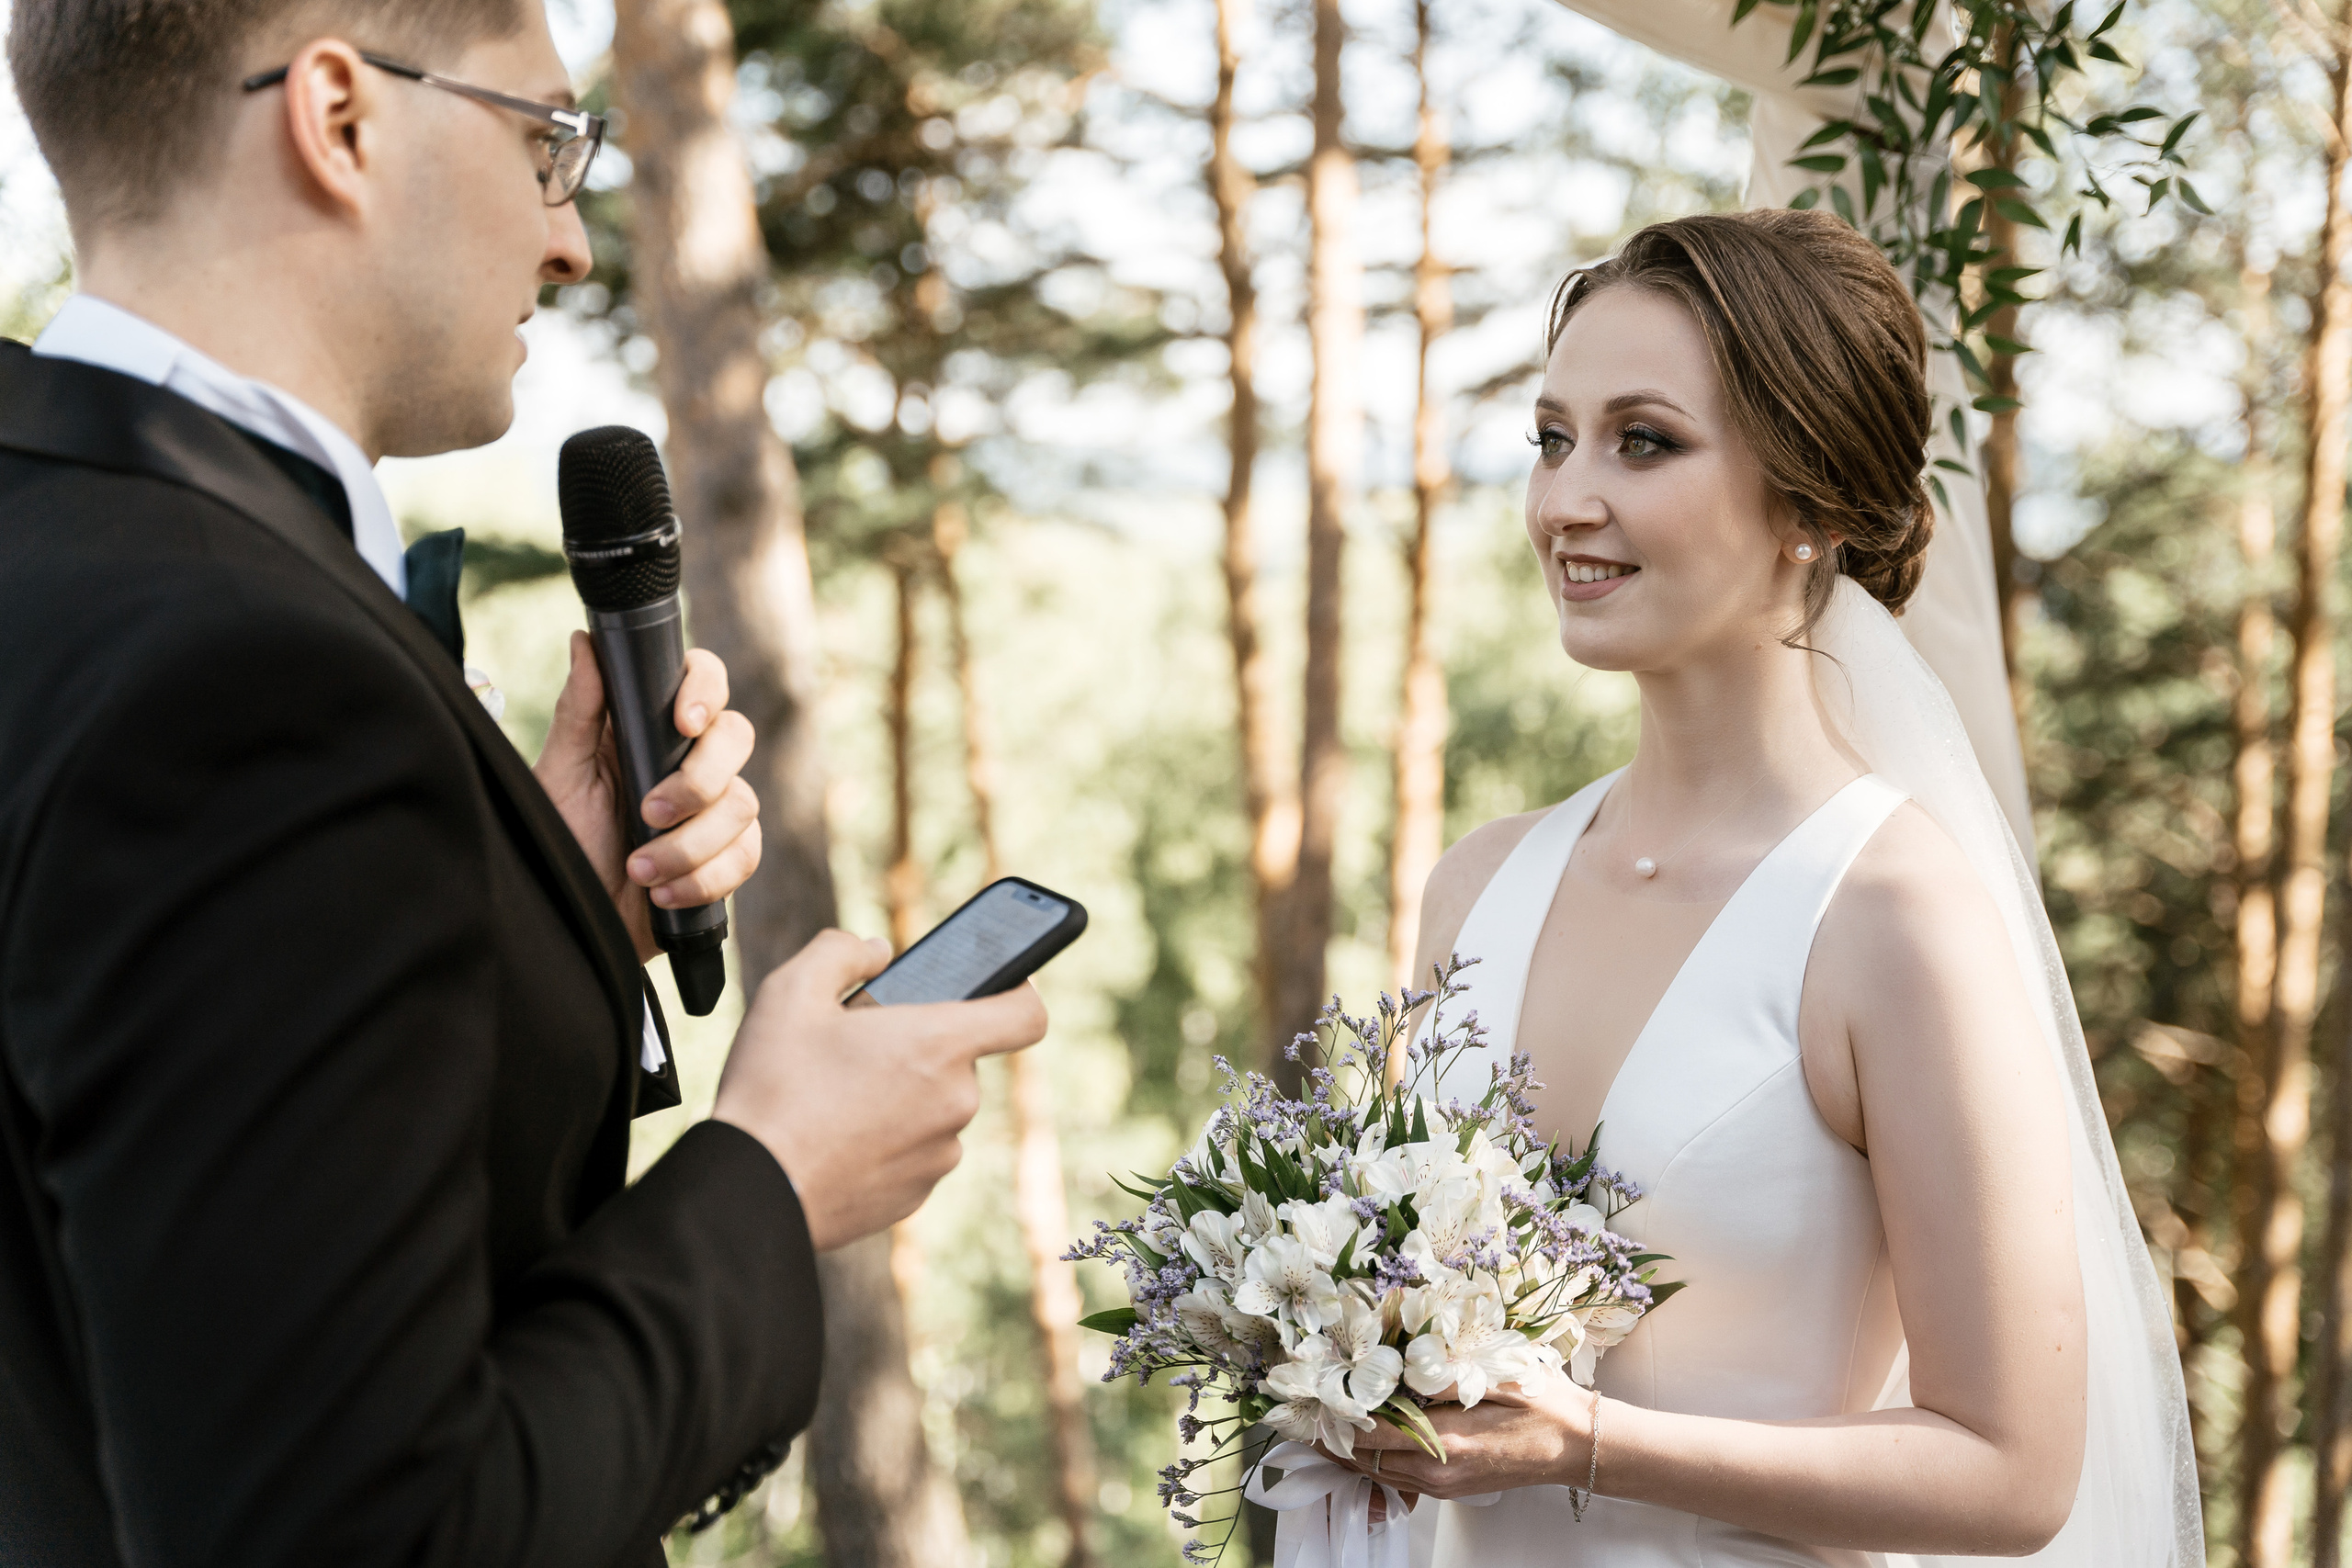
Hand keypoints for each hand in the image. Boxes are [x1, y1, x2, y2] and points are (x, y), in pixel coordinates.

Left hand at [533, 633, 761, 962]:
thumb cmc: (560, 847)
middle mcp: (689, 762)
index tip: (685, 721)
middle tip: (650, 813)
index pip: (703, 680)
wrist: (571, 927)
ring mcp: (713, 811)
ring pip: (743, 805)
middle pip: (737, 737)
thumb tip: (583, 641)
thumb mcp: (559, 778)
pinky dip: (703, 878)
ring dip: (688, 844)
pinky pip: (745, 856)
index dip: (705, 690)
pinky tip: (663, 895)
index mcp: (649, 730)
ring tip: (640, 871)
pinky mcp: (727, 858)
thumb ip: (578, 712)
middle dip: (700, 780)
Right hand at [712, 930, 1047, 1249]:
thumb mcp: (791, 991)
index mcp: (939, 1045)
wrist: (752, 1190)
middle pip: (962, 1060)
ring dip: (903, 1096)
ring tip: (839, 1096)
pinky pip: (915, 1152)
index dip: (1017, 993)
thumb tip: (874, 951)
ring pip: (936, 1108)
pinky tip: (837, 1137)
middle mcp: (955, 1102)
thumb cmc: (772, 1089)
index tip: (994, 988)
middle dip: (921, 1048)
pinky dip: (888, 1141)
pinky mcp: (916, 1194)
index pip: (1026, 1015)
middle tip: (861, 1047)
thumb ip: (840, 952)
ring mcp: (939, 1154)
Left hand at [1326, 1371, 1595, 1503]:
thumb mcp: (1495, 1377)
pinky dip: (1373, 1460)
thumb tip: (1395, 1367)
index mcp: (1447, 1443)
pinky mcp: (1449, 1489)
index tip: (1311, 1392)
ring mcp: (1443, 1485)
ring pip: (1377, 1473)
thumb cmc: (1543, 1405)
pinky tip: (1361, 1440)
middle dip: (1330, 1437)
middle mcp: (1438, 1472)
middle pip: (1364, 1459)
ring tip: (1318, 1424)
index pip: (1371, 1433)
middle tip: (1299, 1411)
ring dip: (1348, 1450)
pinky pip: (1397, 1479)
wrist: (1577, 1444)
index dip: (1336, 1415)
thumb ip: (1442, 1374)